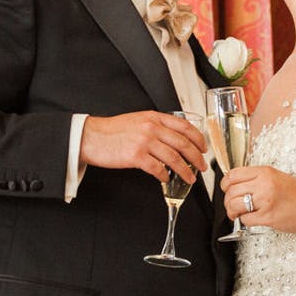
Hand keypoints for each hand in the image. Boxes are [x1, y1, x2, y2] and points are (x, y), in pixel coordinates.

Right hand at [80, 111, 208, 184]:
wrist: (91, 136)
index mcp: (154, 117)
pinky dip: (165, 175)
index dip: (198, 139)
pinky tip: (166, 179)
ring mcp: (144, 141)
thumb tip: (174, 139)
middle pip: (183, 143)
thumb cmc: (113, 130)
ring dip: (185, 170)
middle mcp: (151, 127)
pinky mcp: (135, 156)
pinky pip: (157, 168)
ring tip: (190, 178)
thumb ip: (156, 126)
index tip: (203, 148)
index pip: (184, 126)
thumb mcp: (138, 120)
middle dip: (196, 158)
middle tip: (202, 167)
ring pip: (174, 158)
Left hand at [220, 165, 295, 232]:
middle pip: (231, 191)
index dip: (225, 184)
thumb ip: (257, 178)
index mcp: (265, 172)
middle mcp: (264, 184)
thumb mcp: (276, 177)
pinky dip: (244, 221)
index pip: (233, 174)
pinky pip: (245, 219)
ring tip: (238, 214)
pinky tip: (253, 219)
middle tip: (232, 206)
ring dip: (232, 212)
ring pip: (234, 205)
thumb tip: (235, 184)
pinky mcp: (268, 217)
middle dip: (227, 201)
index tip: (226, 190)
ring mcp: (266, 200)